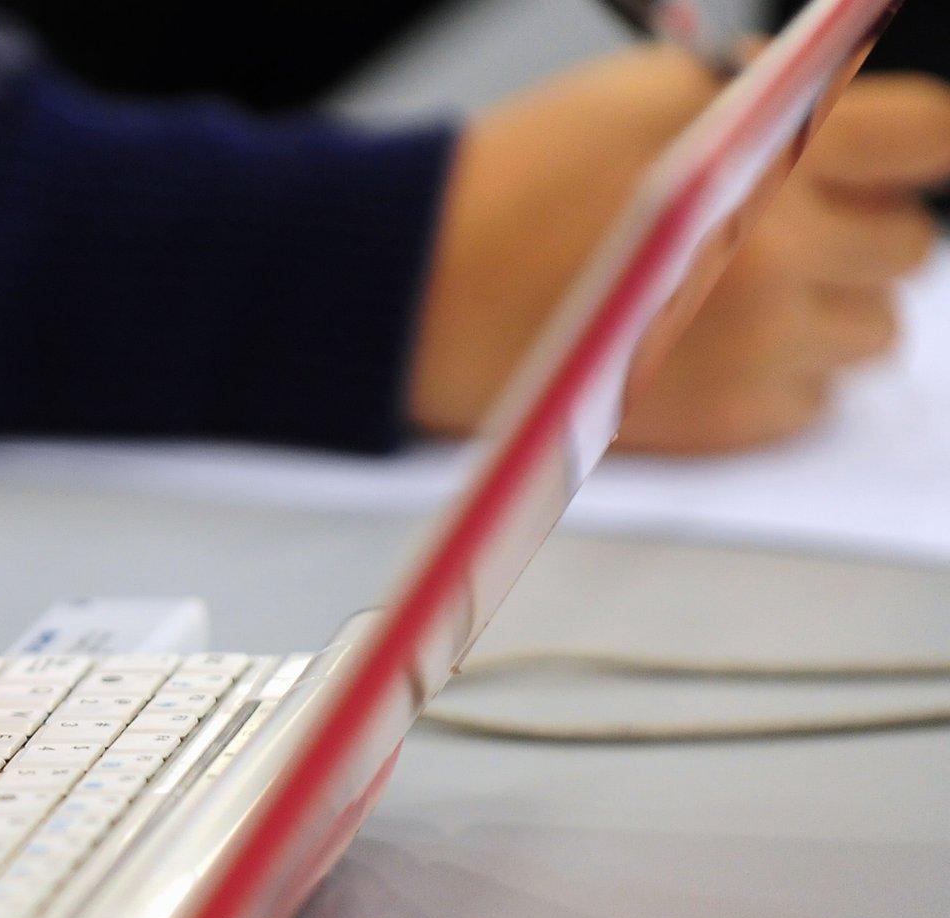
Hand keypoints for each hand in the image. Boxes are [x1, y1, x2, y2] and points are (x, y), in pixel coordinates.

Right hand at [413, 48, 949, 453]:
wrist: (418, 294)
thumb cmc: (510, 191)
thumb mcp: (642, 93)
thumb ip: (759, 102)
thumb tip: (827, 120)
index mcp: (767, 157)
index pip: (926, 138)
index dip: (917, 145)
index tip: (900, 156)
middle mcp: (781, 256)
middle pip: (906, 249)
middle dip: (855, 230)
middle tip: (785, 225)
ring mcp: (757, 349)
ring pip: (871, 335)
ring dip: (824, 310)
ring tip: (737, 293)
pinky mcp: (724, 422)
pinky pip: (811, 403)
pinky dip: (777, 377)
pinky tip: (705, 345)